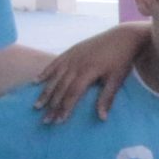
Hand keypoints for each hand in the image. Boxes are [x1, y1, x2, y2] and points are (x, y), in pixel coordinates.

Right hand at [34, 24, 149, 122]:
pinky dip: (45, 72)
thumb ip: (107, 98)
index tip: (59, 121)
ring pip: (54, 77)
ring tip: (37, 106)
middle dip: (52, 105)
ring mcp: (71, 56)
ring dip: (45, 92)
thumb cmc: (121, 59)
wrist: (123, 36)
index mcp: (87, 71)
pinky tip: (36, 81)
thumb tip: (102, 118)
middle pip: (61, 88)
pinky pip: (54, 63)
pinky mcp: (71, 51)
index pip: (72, 94)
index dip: (65, 108)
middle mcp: (76, 64)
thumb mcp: (117, 79)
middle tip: (45, 120)